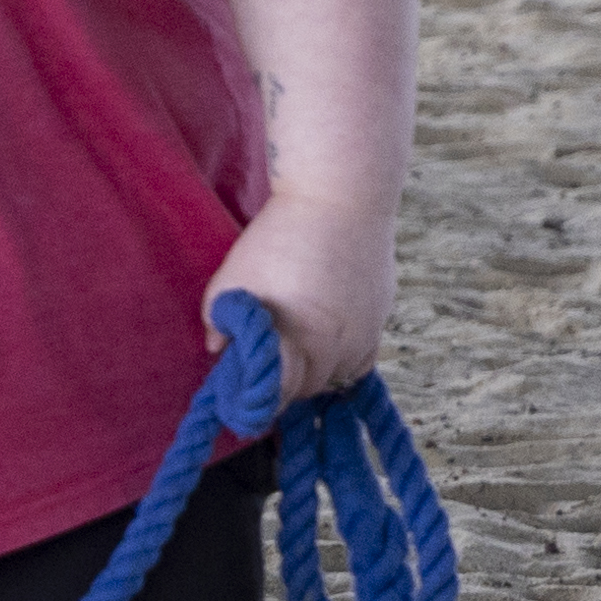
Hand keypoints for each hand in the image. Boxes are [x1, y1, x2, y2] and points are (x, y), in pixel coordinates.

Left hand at [206, 189, 395, 399]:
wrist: (343, 197)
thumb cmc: (279, 238)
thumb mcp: (233, 280)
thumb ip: (219, 322)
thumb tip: (218, 349)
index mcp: (301, 342)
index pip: (278, 397)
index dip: (255, 402)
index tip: (237, 398)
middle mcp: (339, 347)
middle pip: (307, 390)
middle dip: (281, 387)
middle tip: (259, 372)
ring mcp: (367, 333)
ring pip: (338, 377)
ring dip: (313, 375)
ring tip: (290, 355)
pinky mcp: (382, 315)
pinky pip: (362, 357)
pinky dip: (341, 360)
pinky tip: (322, 342)